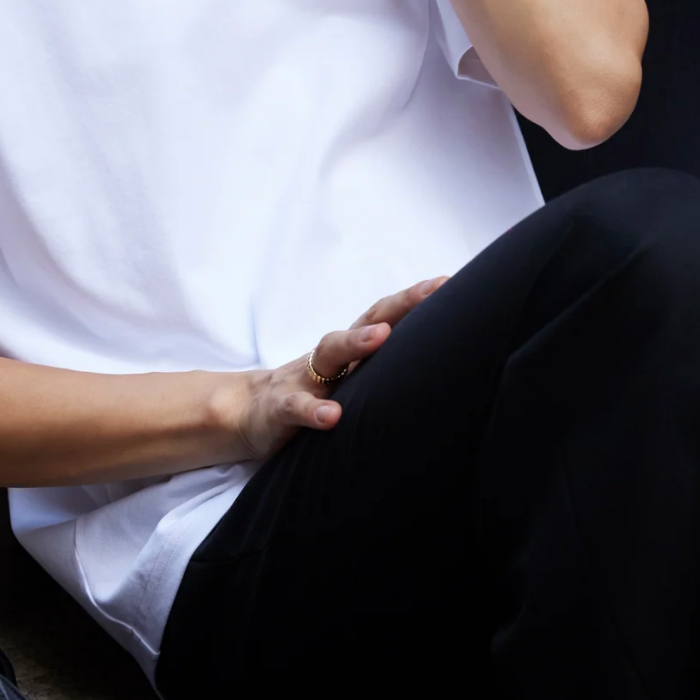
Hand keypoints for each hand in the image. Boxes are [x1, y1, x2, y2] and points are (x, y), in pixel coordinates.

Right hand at [235, 277, 446, 461]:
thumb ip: (383, 372)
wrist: (252, 412)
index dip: (415, 300)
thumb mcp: (350, 382)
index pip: (386, 317)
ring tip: (380, 337)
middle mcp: (332, 357)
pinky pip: (297, 406)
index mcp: (352, 351)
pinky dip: (314, 410)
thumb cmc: (315, 396)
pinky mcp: (281, 407)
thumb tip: (436, 370)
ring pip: (330, 352)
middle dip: (400, 305)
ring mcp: (305, 378)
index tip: (448, 283)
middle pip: (367, 322)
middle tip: (432, 292)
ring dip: (355, 342)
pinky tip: (331, 417)